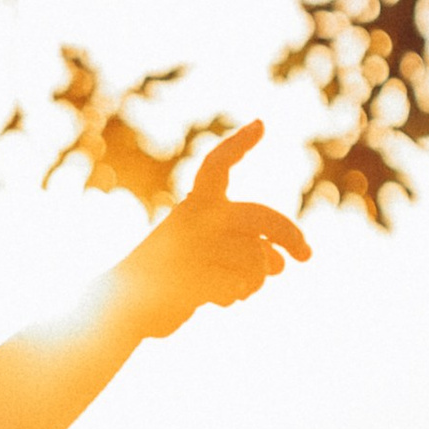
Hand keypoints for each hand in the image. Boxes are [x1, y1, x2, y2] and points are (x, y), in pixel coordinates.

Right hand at [116, 123, 309, 341]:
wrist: (121, 304)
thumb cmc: (169, 277)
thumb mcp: (208, 255)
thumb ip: (242, 249)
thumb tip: (281, 263)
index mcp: (193, 205)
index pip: (216, 167)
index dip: (237, 145)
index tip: (261, 124)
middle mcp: (194, 217)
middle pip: (262, 218)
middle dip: (290, 235)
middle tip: (307, 255)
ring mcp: (193, 246)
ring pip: (257, 259)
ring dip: (255, 280)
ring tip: (233, 288)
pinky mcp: (194, 275)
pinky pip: (240, 284)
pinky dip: (234, 295)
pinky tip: (214, 298)